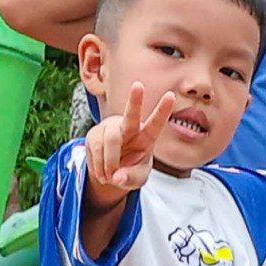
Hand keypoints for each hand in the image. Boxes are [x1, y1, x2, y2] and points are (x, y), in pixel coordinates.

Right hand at [77, 79, 172, 216]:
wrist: (110, 171)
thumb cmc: (130, 171)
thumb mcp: (137, 179)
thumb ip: (131, 178)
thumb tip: (118, 177)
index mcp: (146, 137)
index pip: (156, 123)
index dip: (163, 110)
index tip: (170, 95)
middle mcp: (130, 128)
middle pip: (131, 115)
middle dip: (135, 100)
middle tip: (138, 85)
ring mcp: (110, 128)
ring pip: (109, 141)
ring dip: (109, 163)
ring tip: (109, 177)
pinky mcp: (94, 133)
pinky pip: (95, 148)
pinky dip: (98, 166)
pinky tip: (102, 172)